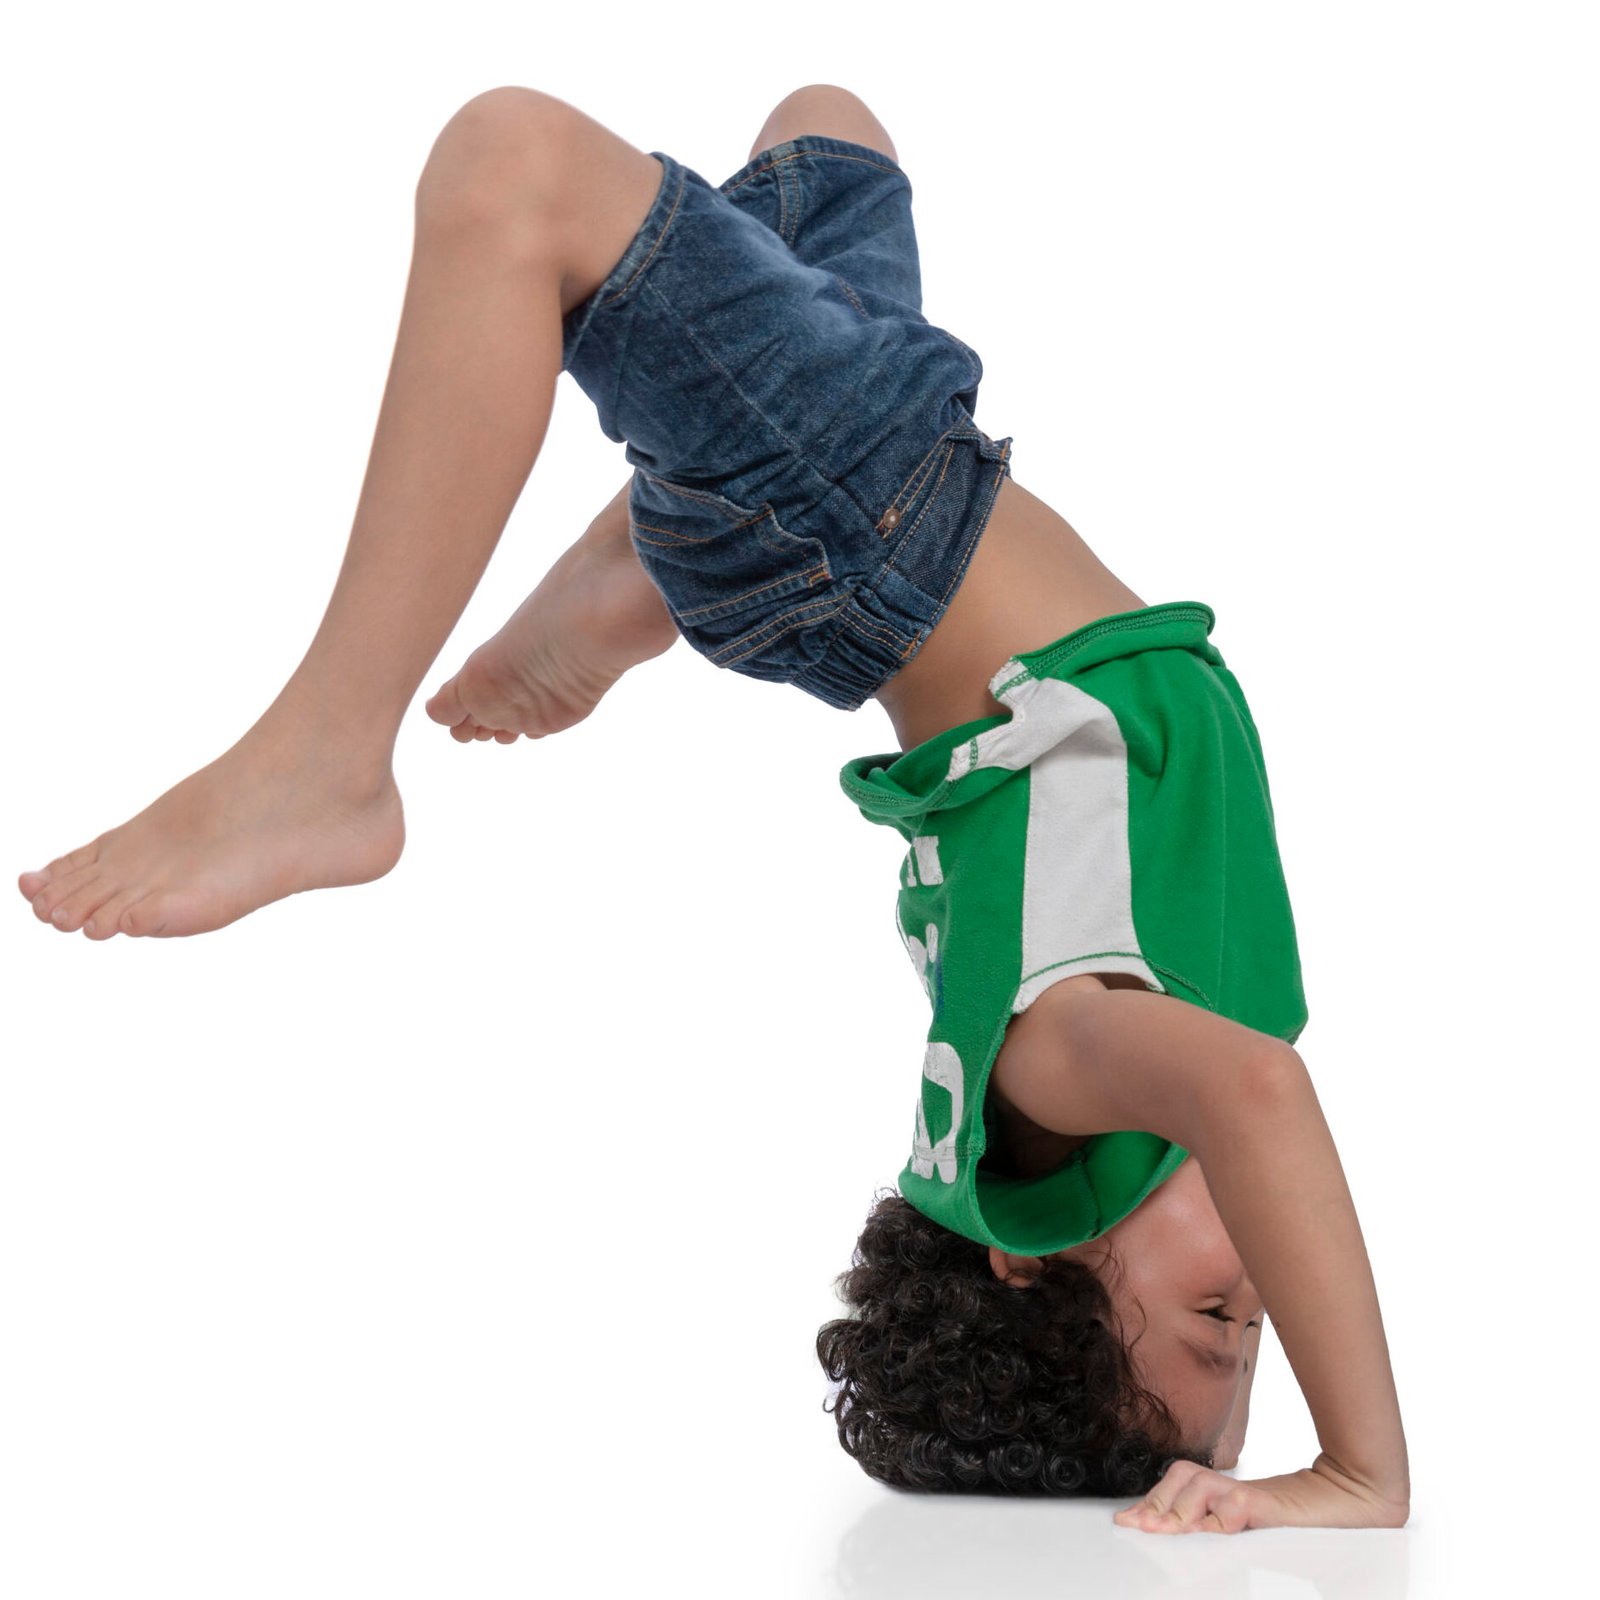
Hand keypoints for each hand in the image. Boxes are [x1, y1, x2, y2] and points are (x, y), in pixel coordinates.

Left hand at [1112, 1453, 1409, 1533]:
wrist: (1351, 1493)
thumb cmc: (1301, 1515)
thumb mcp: (1252, 1524)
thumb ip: (1221, 1522)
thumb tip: (1182, 1532)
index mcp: (1224, 1494)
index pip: (1176, 1486)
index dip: (1149, 1502)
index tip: (1126, 1521)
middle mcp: (1233, 1488)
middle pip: (1180, 1479)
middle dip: (1155, 1504)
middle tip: (1136, 1526)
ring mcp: (1253, 1493)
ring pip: (1202, 1486)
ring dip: (1179, 1507)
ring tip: (1163, 1528)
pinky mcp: (1273, 1502)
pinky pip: (1241, 1502)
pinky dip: (1225, 1511)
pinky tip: (1215, 1525)